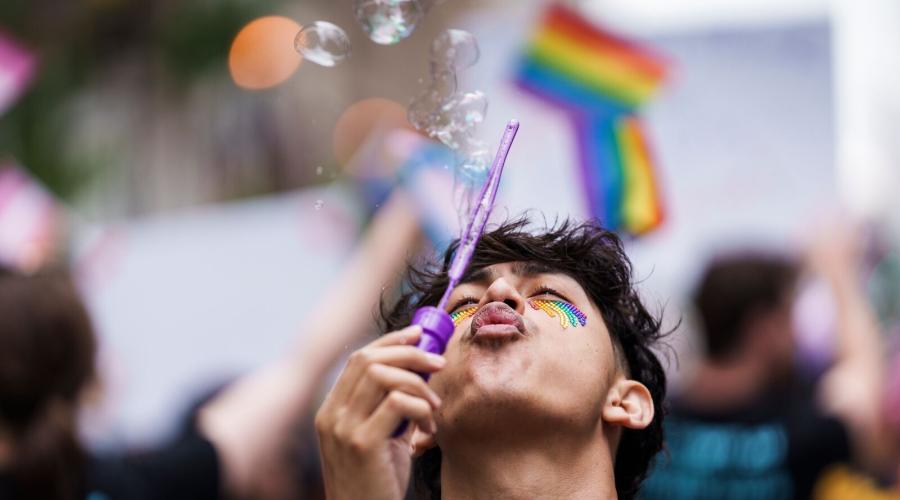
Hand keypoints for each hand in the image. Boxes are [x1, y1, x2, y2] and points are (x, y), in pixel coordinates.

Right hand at [316, 325, 443, 499]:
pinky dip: (420, 408)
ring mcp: (343, 428)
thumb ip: (391, 407)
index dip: (390, 341)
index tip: (418, 335)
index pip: (358, 358)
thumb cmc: (377, 483)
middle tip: (438, 363)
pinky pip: (397, 402)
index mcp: (332, 410)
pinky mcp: (362, 443)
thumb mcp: (380, 438)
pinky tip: (428, 430)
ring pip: (383, 375)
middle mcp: (332, 415)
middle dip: (409, 353)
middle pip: (369, 359)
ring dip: (418, 383)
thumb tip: (421, 372)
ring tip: (434, 406)